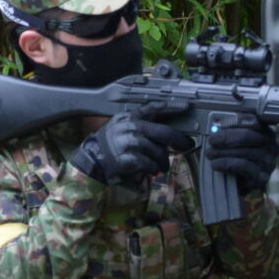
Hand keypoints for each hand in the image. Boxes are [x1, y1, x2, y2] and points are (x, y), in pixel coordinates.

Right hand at [71, 106, 191, 184]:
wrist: (92, 160)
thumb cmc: (109, 144)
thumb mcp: (121, 127)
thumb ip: (140, 125)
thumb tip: (165, 132)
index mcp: (130, 118)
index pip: (153, 108)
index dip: (171, 107)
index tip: (185, 106)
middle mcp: (130, 128)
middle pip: (162, 132)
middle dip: (178, 140)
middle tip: (186, 145)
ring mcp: (129, 143)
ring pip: (158, 151)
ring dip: (163, 161)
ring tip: (163, 166)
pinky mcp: (127, 158)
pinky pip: (149, 164)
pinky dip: (154, 169)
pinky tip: (153, 171)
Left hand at [206, 113, 278, 192]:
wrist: (238, 187)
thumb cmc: (236, 163)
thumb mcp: (235, 145)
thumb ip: (229, 134)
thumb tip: (216, 127)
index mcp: (266, 134)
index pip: (253, 122)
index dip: (235, 123)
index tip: (220, 126)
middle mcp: (271, 146)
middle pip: (247, 135)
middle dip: (225, 137)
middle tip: (212, 141)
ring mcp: (268, 162)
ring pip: (243, 150)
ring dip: (222, 151)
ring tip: (209, 153)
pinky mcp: (261, 176)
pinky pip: (242, 166)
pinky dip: (226, 163)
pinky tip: (216, 164)